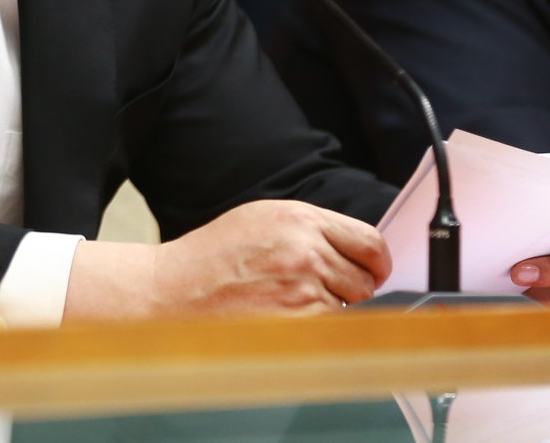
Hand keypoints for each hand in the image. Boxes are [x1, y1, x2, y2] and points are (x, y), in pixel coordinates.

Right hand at [147, 199, 389, 316]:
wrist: (173, 291)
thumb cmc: (214, 258)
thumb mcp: (263, 220)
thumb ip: (310, 229)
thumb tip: (355, 252)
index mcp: (300, 219)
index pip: (369, 241)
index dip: (376, 261)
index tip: (373, 272)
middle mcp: (306, 250)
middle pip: (364, 279)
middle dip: (350, 289)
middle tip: (318, 293)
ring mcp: (302, 289)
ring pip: (347, 308)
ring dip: (329, 312)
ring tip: (288, 306)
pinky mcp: (295, 324)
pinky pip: (327, 331)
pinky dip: (314, 331)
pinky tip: (282, 322)